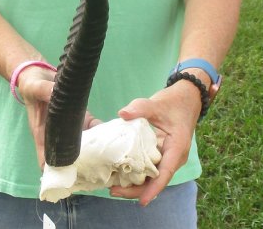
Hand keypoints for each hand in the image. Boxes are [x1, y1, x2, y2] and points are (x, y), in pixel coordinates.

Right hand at [18, 66, 100, 167]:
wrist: (38, 74)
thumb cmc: (31, 84)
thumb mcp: (34, 87)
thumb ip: (44, 91)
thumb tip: (55, 93)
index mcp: (41, 132)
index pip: (46, 157)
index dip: (56, 170)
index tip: (69, 176)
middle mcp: (55, 132)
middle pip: (67, 154)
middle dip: (80, 162)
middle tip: (95, 167)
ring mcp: (67, 124)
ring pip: (81, 141)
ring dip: (92, 147)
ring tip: (106, 153)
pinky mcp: (77, 114)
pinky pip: (89, 125)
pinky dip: (98, 129)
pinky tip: (109, 131)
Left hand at [110, 80, 201, 205]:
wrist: (185, 99)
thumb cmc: (174, 102)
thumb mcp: (157, 104)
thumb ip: (141, 108)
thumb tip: (122, 114)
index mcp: (177, 148)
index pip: (166, 172)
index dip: (153, 188)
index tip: (142, 200)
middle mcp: (174, 157)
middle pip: (157, 179)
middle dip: (137, 189)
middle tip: (114, 191)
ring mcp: (168, 156)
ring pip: (153, 176)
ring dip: (135, 183)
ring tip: (114, 187)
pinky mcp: (161, 153)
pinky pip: (150, 167)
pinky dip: (137, 172)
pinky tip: (121, 173)